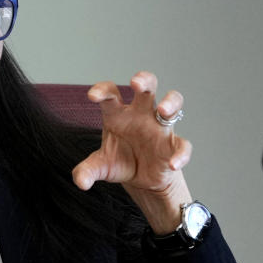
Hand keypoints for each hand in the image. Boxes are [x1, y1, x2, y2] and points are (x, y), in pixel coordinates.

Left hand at [71, 71, 192, 232]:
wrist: (140, 180)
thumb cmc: (119, 162)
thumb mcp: (100, 167)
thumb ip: (87, 171)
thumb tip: (80, 182)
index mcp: (118, 114)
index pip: (111, 94)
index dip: (102, 90)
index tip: (93, 96)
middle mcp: (140, 115)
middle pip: (147, 87)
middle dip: (143, 80)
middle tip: (135, 83)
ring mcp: (159, 127)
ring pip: (173, 104)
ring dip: (171, 103)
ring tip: (163, 110)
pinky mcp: (173, 145)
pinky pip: (182, 145)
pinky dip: (180, 154)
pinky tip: (172, 164)